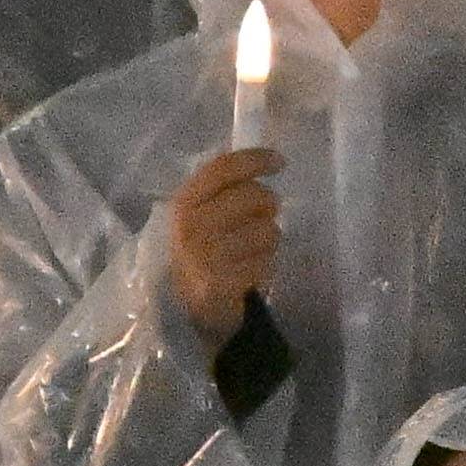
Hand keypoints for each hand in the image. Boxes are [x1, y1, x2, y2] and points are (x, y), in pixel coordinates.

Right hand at [163, 140, 286, 346]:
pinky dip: (265, 267)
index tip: (280, 161)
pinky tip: (248, 274)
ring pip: (269, 230)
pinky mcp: (223, 282)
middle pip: (255, 196)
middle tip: (260, 219)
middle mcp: (192, 225)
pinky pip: (268, 262)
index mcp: (186, 202)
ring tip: (249, 253)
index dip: (255, 160)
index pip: (223, 168)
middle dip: (267, 206)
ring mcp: (206, 255)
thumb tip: (265, 159)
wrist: (191, 306)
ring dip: (268, 241)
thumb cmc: (205, 250)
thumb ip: (225, 188)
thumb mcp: (203, 214)